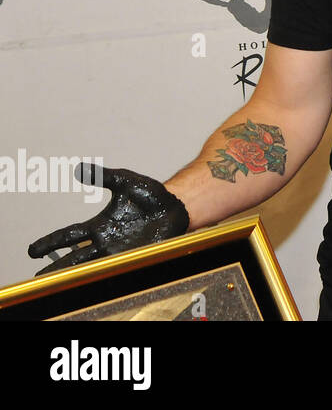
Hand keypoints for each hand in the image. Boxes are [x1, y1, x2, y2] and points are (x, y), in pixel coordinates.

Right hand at [27, 165, 188, 274]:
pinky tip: (94, 279)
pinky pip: (117, 267)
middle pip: (75, 258)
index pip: (69, 235)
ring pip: (92, 267)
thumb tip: (79, 169)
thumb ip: (105, 176)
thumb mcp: (126, 181)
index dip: (50, 243)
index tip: (32, 250)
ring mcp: (120, 251)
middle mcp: (106, 241)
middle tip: (38, 277)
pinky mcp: (136, 256)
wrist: (177, 206)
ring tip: (58, 284)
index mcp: (99, 226)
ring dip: (77, 274)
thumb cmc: (151, 195)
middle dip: (56, 267)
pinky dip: (105, 273)